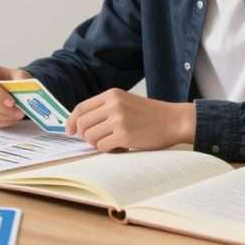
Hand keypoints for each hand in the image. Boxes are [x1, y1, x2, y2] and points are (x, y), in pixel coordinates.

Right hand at [0, 63, 28, 127]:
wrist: (11, 87)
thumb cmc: (14, 80)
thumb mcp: (21, 76)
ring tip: (18, 116)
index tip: (12, 102)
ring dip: (4, 117)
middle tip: (19, 113)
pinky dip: (2, 122)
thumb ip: (21, 83)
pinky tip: (11, 119)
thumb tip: (22, 95)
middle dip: (4, 109)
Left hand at [65, 88, 195, 151]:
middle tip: (98, 140)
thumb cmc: (150, 115)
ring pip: (91, 137)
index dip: (72, 121)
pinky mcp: (124, 135)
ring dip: (98, 144)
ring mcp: (118, 120)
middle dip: (86, 135)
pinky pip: (103, 147)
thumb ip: (104, 109)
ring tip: (113, 142)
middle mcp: (113, 105)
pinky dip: (109, 150)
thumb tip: (80, 125)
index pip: (81, 108)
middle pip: (83, 124)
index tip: (70, 130)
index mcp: (111, 94)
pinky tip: (121, 147)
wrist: (174, 120)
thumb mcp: (125, 102)